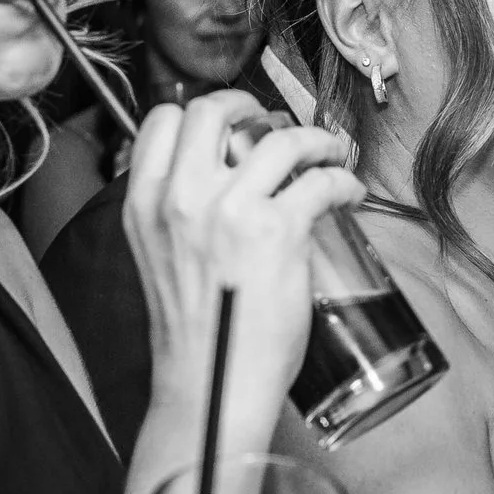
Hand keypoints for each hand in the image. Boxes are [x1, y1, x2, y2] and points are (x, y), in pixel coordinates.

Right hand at [123, 91, 364, 443]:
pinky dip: (344, 179)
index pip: (162, 120)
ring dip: (314, 138)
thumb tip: (225, 182)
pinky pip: (321, 180)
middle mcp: (181, 197)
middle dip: (253, 106)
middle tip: (278, 127)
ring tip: (330, 154)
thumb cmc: (194, 335)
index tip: (232, 122)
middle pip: (214, 109)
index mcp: (144, 204)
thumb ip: (178, 216)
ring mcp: (229, 210)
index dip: (202, 112)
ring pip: (279, 137)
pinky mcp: (278, 230)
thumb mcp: (159, 260)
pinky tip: (349, 193)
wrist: (210, 388)